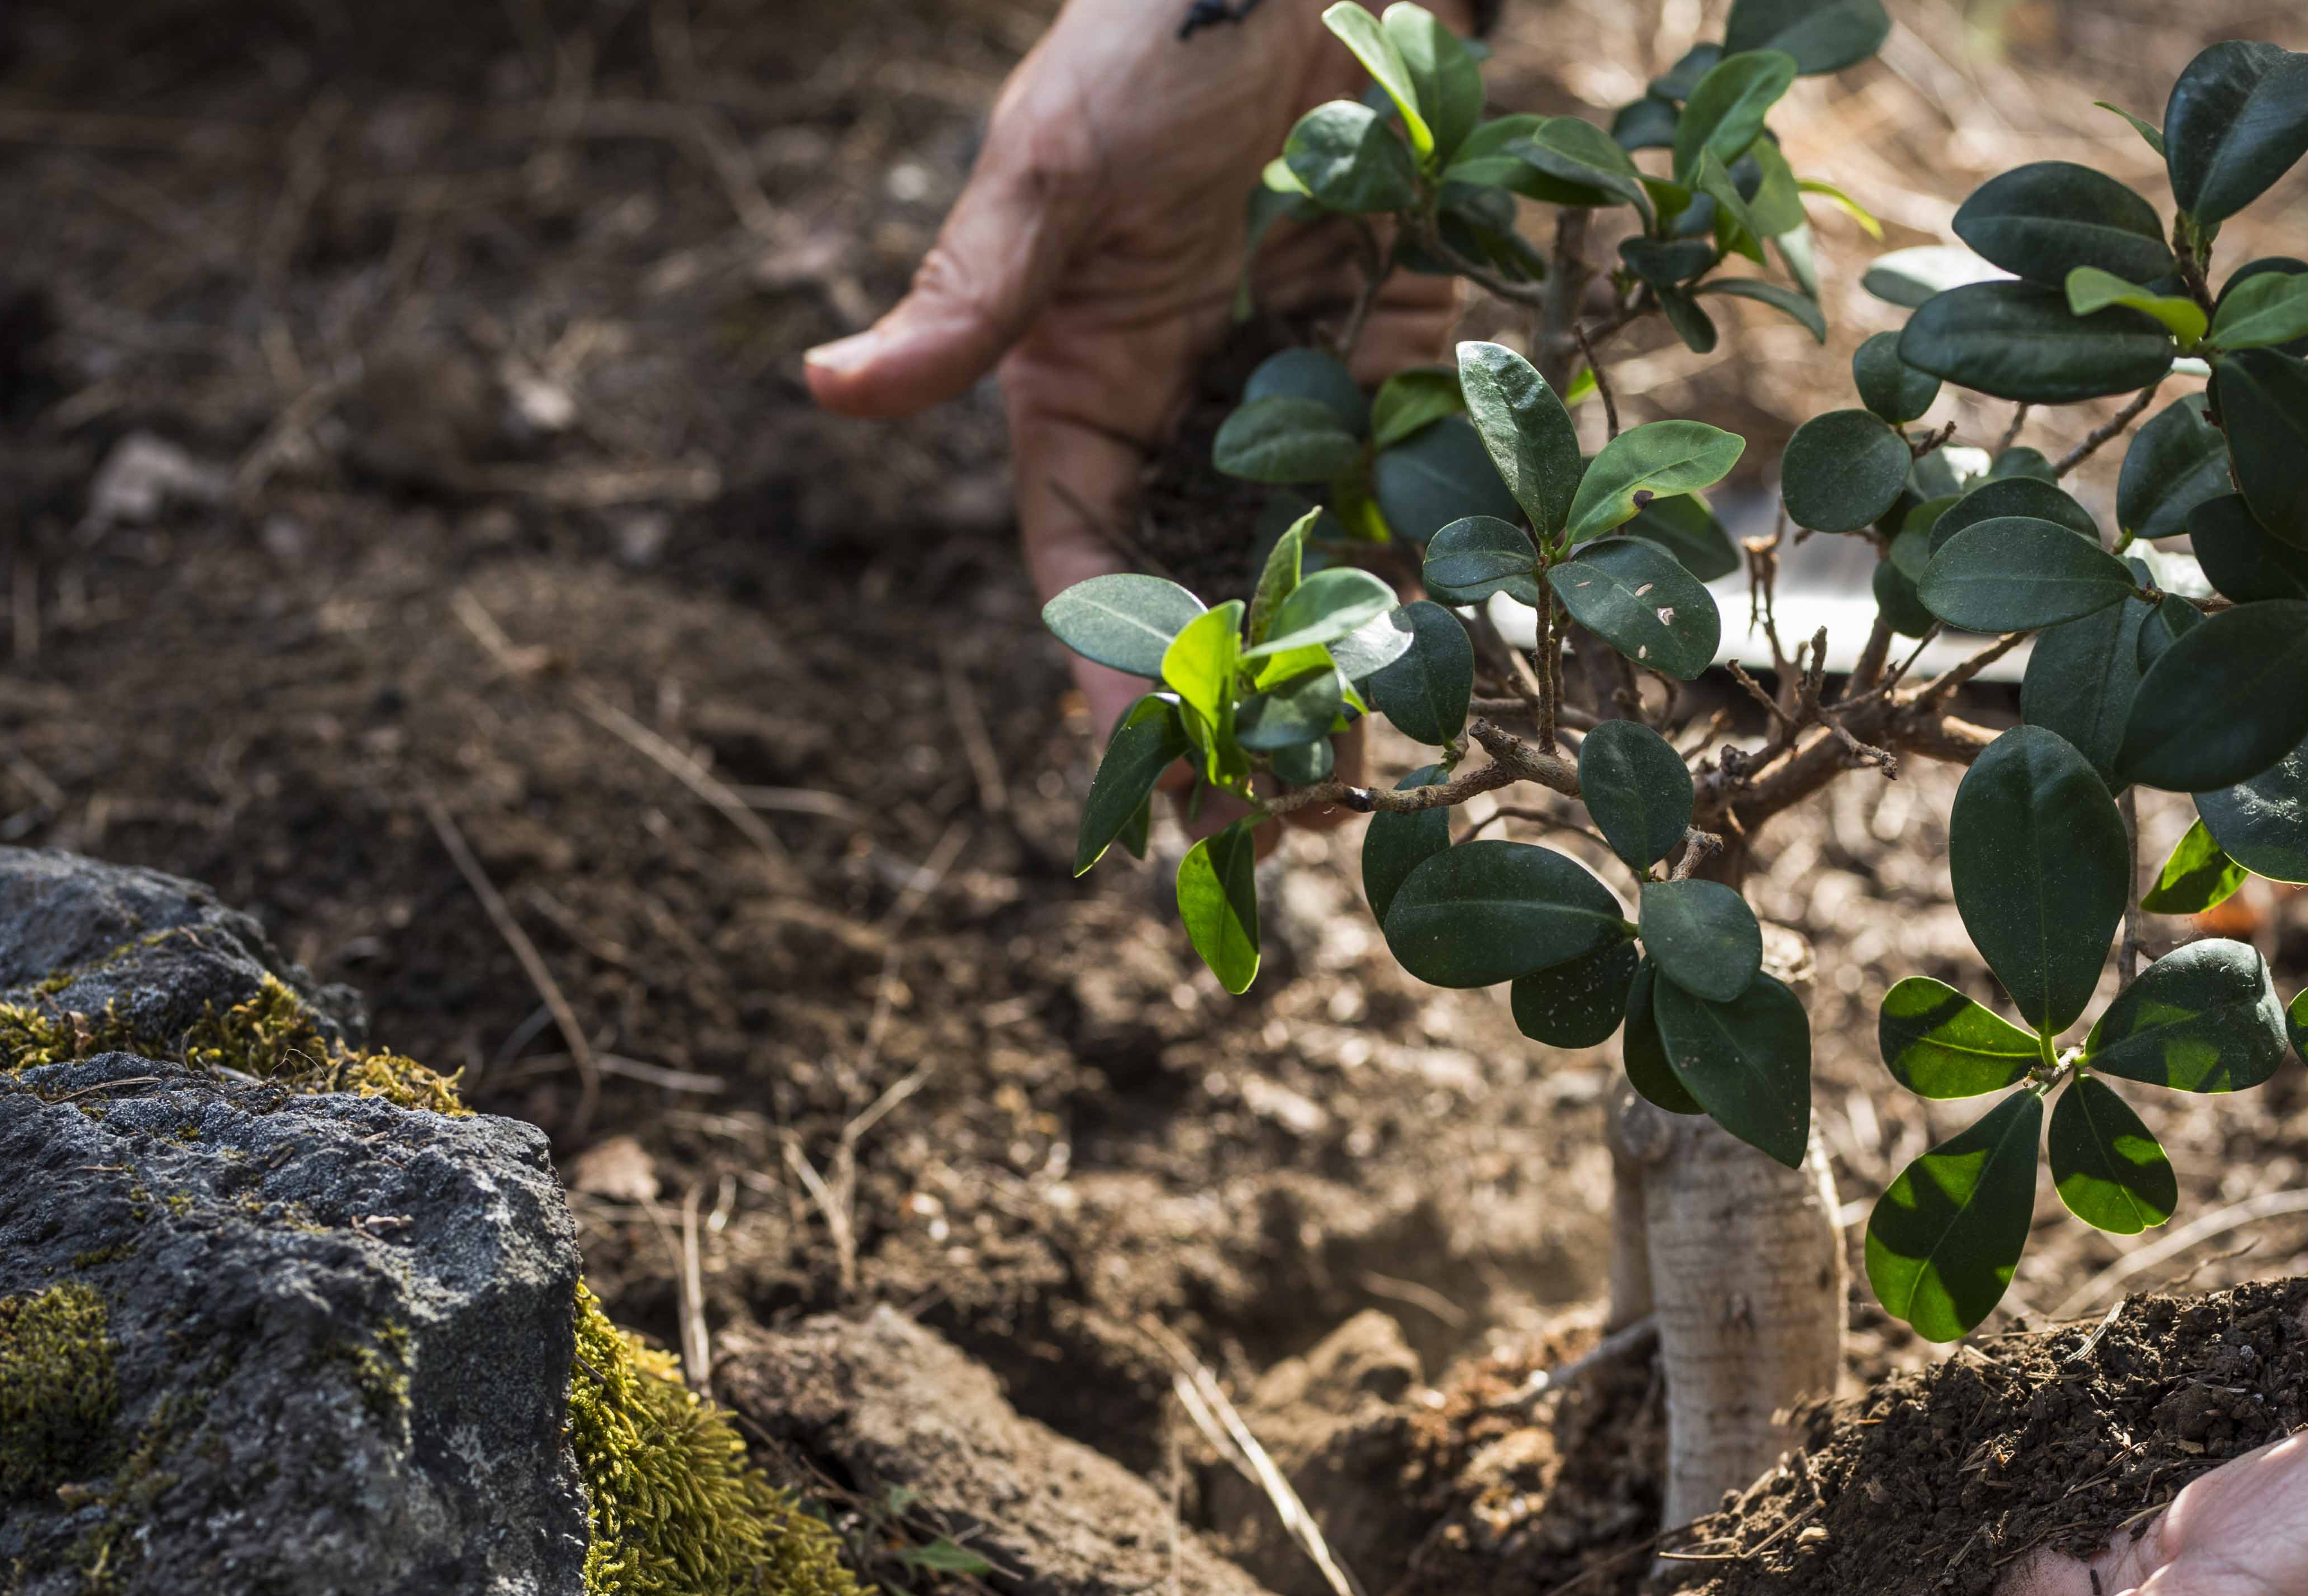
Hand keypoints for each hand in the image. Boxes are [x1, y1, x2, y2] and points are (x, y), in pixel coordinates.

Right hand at [804, 0, 1461, 722]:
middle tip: (1289, 807)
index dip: (1108, 667)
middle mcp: (1188, 415)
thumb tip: (826, 387)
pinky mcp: (1402, 357)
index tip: (1144, 762)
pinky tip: (1481, 640)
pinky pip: (1427, 479)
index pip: (1081, 564)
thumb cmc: (1148, 40)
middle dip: (1243, 701)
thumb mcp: (1051, 168)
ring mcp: (1298, 395)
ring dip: (1353, 661)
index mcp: (1081, 394)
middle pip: (1208, 589)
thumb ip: (966, 295)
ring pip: (1324, 559)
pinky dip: (1449, 557)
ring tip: (1390, 765)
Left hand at [1635, 1274, 2307, 1595]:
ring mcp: (2179, 1474)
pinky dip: (2030, 1389)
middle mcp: (2131, 1565)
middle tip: (1681, 1549)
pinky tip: (1952, 1375)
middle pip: (1927, 1558)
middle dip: (1810, 1560)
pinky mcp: (2230, 1385)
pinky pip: (2103, 1385)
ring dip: (1898, 1473)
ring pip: (2001, 1470)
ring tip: (1784, 1465)